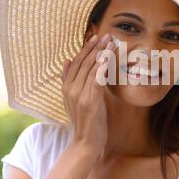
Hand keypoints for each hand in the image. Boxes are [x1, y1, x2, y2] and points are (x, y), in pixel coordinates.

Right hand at [61, 33, 114, 156]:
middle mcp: (70, 89)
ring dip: (102, 53)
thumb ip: (69, 80)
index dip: (86, 48)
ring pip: (91, 68)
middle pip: (84, 62)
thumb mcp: (74, 100)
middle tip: (107, 35)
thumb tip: (66, 60)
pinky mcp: (90, 100)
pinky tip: (109, 57)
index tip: (96, 37)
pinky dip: (103, 67)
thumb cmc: (84, 121)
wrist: (85, 143)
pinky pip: (97, 79)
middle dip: (96, 47)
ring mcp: (79, 94)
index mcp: (66, 87)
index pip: (75, 62)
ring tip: (112, 42)